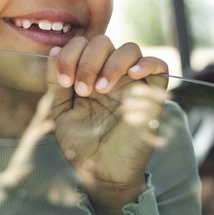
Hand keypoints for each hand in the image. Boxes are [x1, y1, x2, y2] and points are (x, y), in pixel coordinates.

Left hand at [45, 36, 167, 214]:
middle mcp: (110, 75)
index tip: (64, 81)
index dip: (70, 54)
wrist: (102, 172)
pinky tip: (131, 75)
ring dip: (111, 63)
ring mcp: (132, 84)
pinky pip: (160, 66)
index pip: (82, 44)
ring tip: (101, 89)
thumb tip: (53, 50)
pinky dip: (146, 62)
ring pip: (130, 49)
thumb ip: (55, 81)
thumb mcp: (60, 110)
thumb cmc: (80, 144)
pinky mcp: (152, 96)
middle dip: (87, 60)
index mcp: (87, 75)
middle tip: (82, 89)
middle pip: (104, 42)